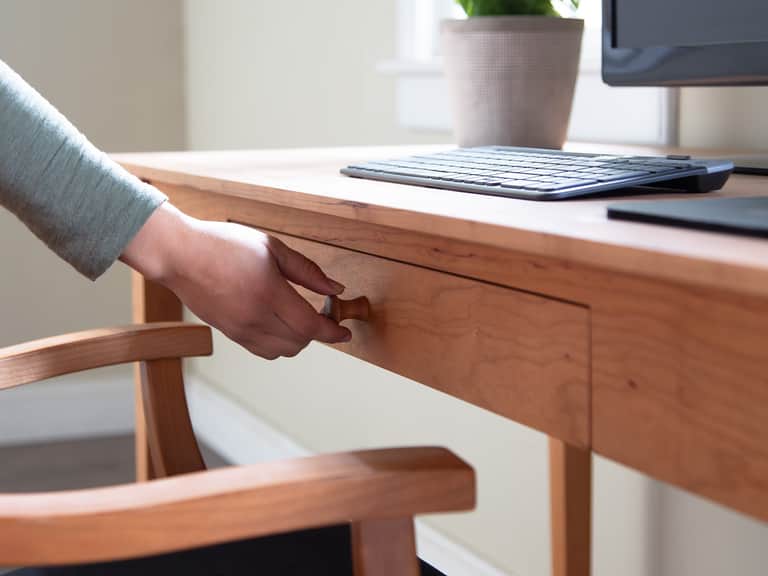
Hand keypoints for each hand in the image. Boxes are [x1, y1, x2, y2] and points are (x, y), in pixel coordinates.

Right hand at [120, 203, 351, 358]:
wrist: (180, 256)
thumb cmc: (223, 245)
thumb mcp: (272, 247)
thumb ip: (307, 271)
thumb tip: (335, 289)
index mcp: (269, 293)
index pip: (311, 326)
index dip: (333, 332)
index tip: (344, 331)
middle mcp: (255, 317)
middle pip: (300, 342)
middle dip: (318, 332)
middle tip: (323, 314)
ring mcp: (241, 330)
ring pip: (283, 351)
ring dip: (299, 340)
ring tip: (300, 318)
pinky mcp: (230, 334)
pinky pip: (264, 351)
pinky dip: (280, 344)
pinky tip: (281, 324)